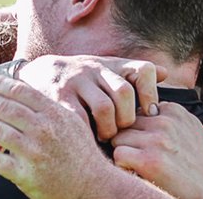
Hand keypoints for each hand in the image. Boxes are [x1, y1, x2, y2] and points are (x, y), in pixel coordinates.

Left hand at [0, 75, 117, 198]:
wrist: (93, 185)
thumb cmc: (80, 152)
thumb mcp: (70, 121)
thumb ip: (48, 106)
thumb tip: (22, 90)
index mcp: (54, 113)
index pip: (19, 91)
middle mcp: (43, 130)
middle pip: (4, 107)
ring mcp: (34, 153)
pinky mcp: (26, 175)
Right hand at [16, 55, 165, 139]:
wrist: (37, 73)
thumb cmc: (81, 79)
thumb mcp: (106, 70)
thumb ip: (133, 75)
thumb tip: (166, 74)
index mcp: (111, 65)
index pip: (143, 70)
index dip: (151, 93)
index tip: (149, 112)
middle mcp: (95, 69)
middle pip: (124, 92)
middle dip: (127, 117)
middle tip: (122, 129)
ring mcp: (76, 83)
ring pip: (104, 108)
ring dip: (109, 129)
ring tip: (104, 136)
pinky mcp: (58, 98)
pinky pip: (80, 119)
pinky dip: (88, 132)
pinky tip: (88, 138)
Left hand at [111, 102, 202, 198]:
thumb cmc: (197, 159)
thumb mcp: (189, 126)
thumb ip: (168, 114)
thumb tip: (144, 109)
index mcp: (173, 110)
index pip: (138, 111)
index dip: (138, 127)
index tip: (148, 140)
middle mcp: (164, 122)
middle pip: (125, 123)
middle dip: (128, 138)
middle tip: (140, 153)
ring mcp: (156, 140)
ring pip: (118, 138)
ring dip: (124, 151)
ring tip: (140, 162)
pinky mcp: (148, 160)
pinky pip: (118, 155)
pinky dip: (123, 166)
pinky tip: (137, 171)